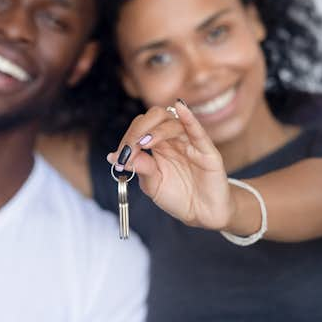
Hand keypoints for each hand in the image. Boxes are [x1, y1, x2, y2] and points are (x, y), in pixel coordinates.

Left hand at [106, 100, 234, 229]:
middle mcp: (174, 139)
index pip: (142, 127)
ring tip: (144, 144)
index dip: (129, 136)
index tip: (119, 155)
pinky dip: (189, 117)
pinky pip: (197, 131)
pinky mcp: (207, 151)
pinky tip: (180, 107)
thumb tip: (113, 156)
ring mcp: (191, 143)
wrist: (202, 215)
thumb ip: (139, 168)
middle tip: (130, 147)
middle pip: (156, 117)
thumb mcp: (152, 185)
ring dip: (156, 131)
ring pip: (173, 123)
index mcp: (159, 145)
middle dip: (139, 129)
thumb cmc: (178, 197)